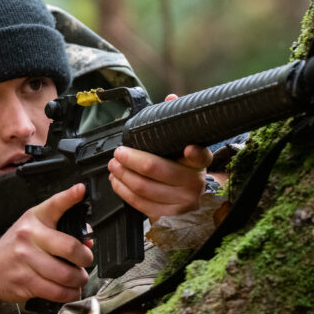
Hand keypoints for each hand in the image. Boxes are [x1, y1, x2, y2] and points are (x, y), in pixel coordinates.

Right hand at [0, 183, 93, 303]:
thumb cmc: (15, 248)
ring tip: (78, 279)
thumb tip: (87, 241)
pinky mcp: (25, 282)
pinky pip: (56, 291)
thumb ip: (59, 230)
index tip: (80, 190)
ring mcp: (26, 260)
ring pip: (66, 274)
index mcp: (33, 219)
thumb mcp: (32, 229)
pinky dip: (69, 294)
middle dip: (85, 258)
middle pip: (70, 248)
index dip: (69, 197)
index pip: (54, 205)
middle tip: (86, 261)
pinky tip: (70, 290)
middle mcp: (29, 237)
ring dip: (79, 280)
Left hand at [108, 94, 211, 222]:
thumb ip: (175, 122)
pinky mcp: (168, 215)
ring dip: (123, 176)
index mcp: (200, 161)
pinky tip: (116, 181)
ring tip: (113, 165)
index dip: (194, 152)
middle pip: (157, 170)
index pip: (200, 155)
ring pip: (144, 188)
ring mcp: (182, 202)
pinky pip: (140, 205)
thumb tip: (170, 98)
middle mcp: (194, 183)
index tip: (187, 147)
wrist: (191, 194)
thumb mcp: (183, 142)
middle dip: (131, 160)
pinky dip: (124, 192)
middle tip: (118, 153)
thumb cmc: (182, 163)